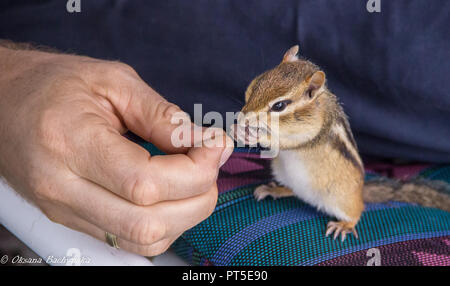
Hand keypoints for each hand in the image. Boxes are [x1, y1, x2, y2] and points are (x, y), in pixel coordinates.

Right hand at [0, 45, 232, 255]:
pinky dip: (164, 224)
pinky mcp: (71, 221)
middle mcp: (63, 188)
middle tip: (210, 162)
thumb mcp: (113, 81)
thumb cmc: (56, 85)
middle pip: (148, 223)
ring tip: (195, 177)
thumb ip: (162, 115)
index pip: (145, 183)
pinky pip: (129, 242)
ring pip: (142, 241)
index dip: (195, 170)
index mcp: (70, 143)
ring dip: (185, 215)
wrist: (5, 102)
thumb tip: (206, 144)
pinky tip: (172, 194)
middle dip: (199, 197)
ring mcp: (65, 211)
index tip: (215, 146)